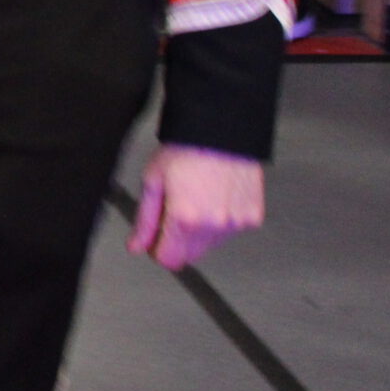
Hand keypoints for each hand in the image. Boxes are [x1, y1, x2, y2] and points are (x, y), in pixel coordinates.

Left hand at [129, 144, 265, 270]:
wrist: (221, 131)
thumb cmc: (186, 149)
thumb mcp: (153, 181)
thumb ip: (145, 220)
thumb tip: (137, 245)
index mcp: (186, 219)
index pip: (170, 260)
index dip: (157, 249)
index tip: (156, 237)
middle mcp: (214, 225)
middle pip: (191, 256)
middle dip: (178, 241)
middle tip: (173, 210)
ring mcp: (236, 223)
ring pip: (211, 244)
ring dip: (201, 231)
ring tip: (196, 197)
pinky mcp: (252, 217)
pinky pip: (231, 230)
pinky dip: (221, 220)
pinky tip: (214, 196)